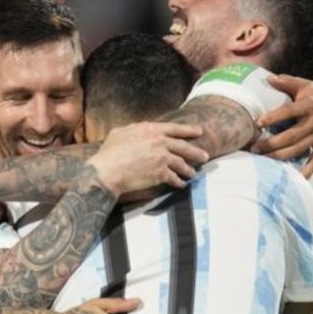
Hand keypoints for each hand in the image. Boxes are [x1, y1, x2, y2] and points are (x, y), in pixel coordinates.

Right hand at [87, 122, 206, 194]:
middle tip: (205, 156)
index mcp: (150, 129)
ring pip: (181, 163)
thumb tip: (136, 129)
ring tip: (192, 174)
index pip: (175, 129)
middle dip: (196, 152)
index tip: (199, 132)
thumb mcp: (119, 133)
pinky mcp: (161, 173)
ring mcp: (162, 157)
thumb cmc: (109, 152)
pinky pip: (174, 178)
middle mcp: (159, 142)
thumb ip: (132, 129)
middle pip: (184, 147)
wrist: (107, 171)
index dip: (189, 130)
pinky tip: (181, 184)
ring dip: (188, 170)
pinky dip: (179, 182)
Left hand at [252, 76, 312, 177]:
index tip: (258, 123)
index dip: (273, 117)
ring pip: (299, 149)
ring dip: (281, 156)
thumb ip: (287, 82)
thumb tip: (268, 78)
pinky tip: (296, 177)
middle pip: (291, 136)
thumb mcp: (305, 84)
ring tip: (264, 159)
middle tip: (255, 148)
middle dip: (272, 144)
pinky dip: (308, 169)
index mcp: (309, 105)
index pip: (288, 112)